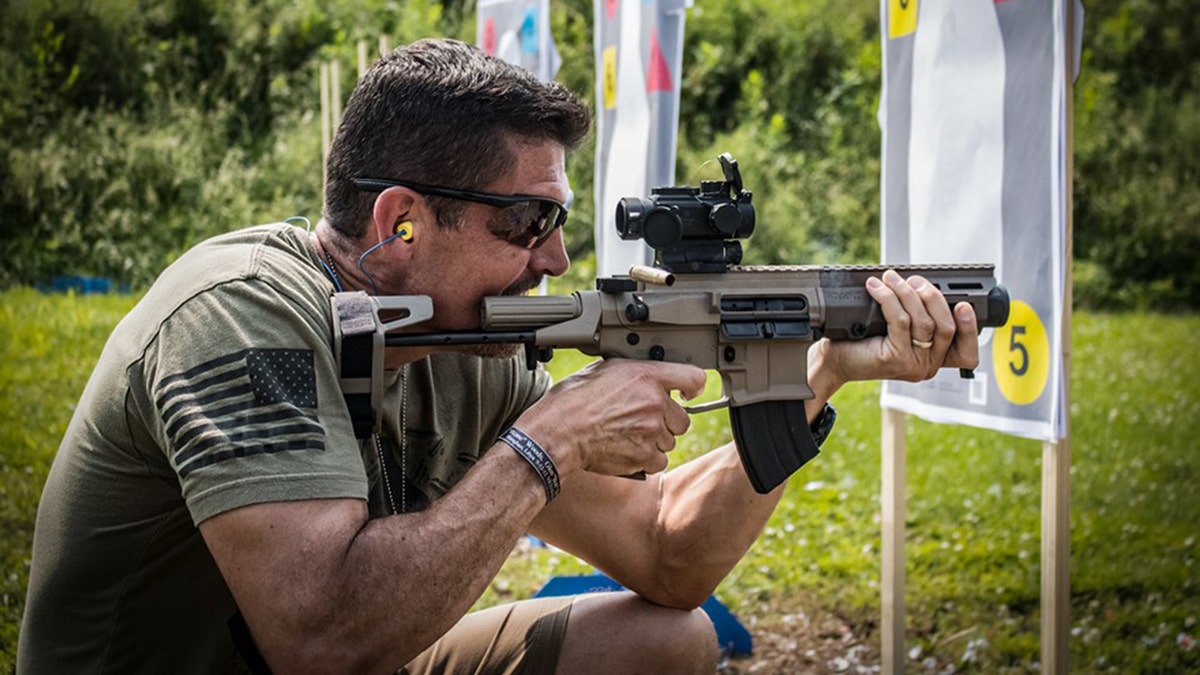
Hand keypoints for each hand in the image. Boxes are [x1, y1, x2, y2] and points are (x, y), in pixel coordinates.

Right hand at [516, 359, 706, 477]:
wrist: (558, 432)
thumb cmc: (572, 400)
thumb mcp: (604, 370)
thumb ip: (634, 374)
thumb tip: (646, 378)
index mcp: (647, 376)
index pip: (693, 377)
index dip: (693, 387)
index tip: (688, 393)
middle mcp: (655, 403)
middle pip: (682, 418)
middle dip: (666, 421)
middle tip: (641, 420)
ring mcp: (652, 431)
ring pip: (670, 441)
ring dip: (655, 441)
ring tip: (628, 435)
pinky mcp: (644, 456)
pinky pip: (659, 461)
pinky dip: (646, 459)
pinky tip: (628, 450)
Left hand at [814, 269, 980, 390]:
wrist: (835, 359)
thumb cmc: (864, 341)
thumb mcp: (897, 327)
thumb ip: (917, 314)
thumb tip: (924, 284)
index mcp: (934, 359)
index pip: (966, 351)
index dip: (971, 327)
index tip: (964, 304)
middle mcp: (927, 366)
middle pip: (946, 327)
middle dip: (932, 296)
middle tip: (914, 280)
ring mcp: (913, 365)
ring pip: (923, 321)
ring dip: (907, 292)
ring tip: (891, 278)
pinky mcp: (895, 359)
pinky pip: (901, 321)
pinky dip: (889, 298)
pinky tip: (877, 287)